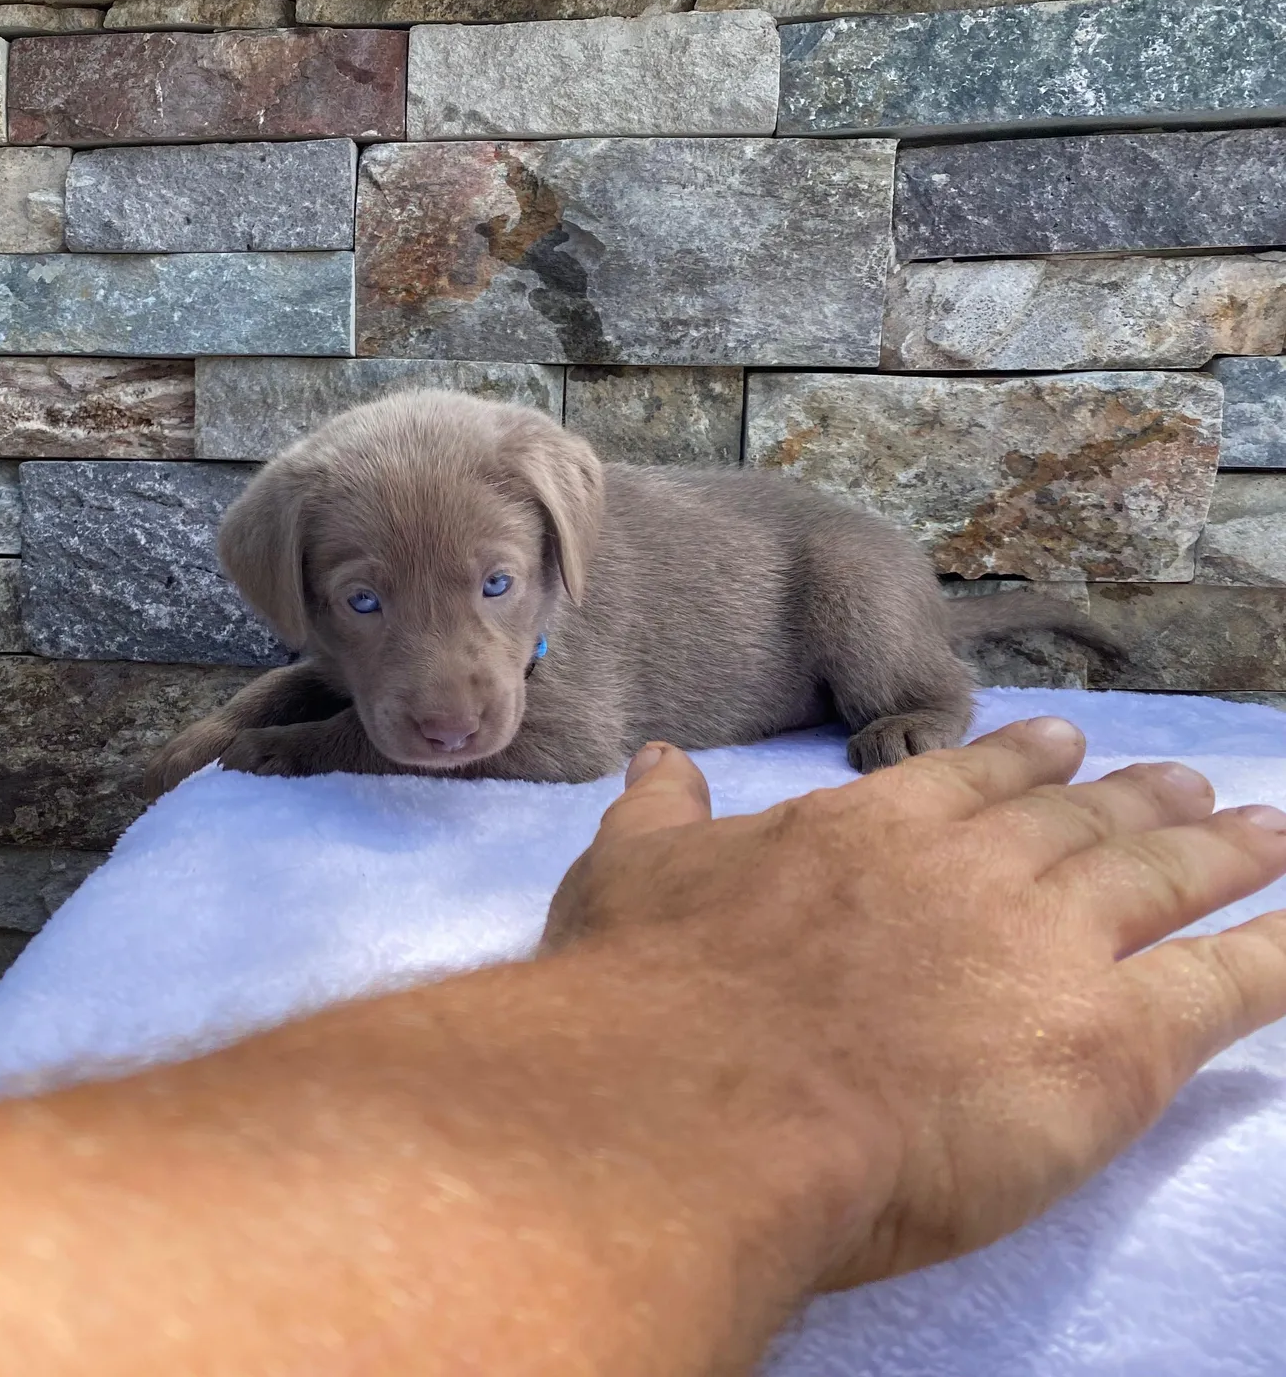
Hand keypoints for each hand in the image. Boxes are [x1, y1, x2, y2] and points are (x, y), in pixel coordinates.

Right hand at [543, 717, 1285, 1288]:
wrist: (702, 1100)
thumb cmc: (652, 991)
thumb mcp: (629, 873)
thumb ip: (662, 813)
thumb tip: (661, 760)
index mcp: (872, 828)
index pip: (971, 781)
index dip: (1025, 763)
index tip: (1064, 748)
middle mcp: (976, 867)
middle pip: (1080, 822)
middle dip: (1137, 800)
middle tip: (1186, 785)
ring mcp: (1051, 945)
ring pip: (1161, 880)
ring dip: (1221, 852)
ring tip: (1265, 833)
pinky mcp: (1113, 1042)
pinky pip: (1223, 985)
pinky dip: (1277, 954)